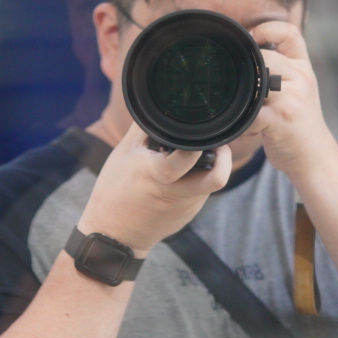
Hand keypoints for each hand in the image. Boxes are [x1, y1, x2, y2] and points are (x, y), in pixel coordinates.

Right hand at [77, 122, 231, 254]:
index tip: (204, 132)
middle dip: (224, 157)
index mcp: (157, 174)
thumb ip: (145, 128)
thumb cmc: (114, 191)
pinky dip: (197, 180)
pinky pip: (201, 193)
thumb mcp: (123, 154)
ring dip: (210, 167)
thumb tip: (159, 102)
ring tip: (195, 156)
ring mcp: (186, 207)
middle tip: (216, 143)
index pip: (187, 158)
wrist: (113, 236)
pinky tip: (183, 175)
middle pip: (217, 177)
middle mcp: (177, 193)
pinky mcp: (188, 215)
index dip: (201, 144)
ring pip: (210, 183)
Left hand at [248, 21, 337, 181]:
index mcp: (303, 67)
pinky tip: (246, 130)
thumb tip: (246, 52)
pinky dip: (243, 123)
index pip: (289, 32)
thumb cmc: (298, 123)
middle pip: (264, 58)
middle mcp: (301, 78)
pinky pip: (252, 113)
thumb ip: (281, 69)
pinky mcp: (282, 119)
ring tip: (244, 113)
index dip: (266, 29)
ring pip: (256, 83)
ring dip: (243, 100)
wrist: (315, 157)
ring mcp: (293, 98)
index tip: (251, 43)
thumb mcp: (298, 89)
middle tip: (239, 92)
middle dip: (247, 74)